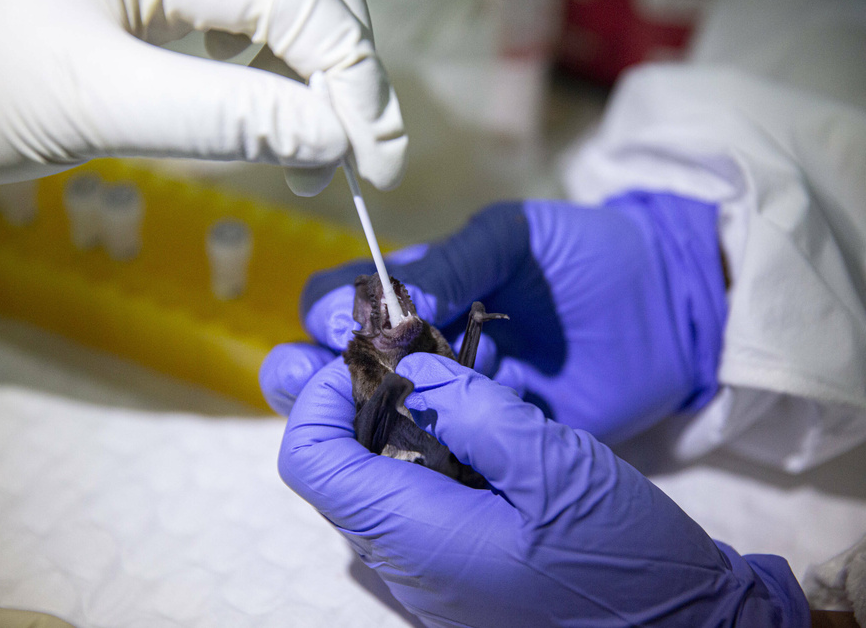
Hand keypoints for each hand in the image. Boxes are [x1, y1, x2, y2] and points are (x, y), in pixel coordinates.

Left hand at [0, 0, 405, 192]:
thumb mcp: (93, 102)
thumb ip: (222, 116)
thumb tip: (330, 139)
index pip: (307, 4)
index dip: (357, 88)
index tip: (375, 172)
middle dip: (344, 76)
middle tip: (346, 164)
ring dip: (312, 68)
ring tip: (305, 145)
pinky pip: (238, 5)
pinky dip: (266, 56)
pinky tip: (257, 91)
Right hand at [266, 191, 727, 442]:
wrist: (668, 311)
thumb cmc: (585, 256)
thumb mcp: (512, 239)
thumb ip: (450, 265)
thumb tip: (384, 308)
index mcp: (417, 293)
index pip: (340, 300)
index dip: (328, 313)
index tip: (340, 327)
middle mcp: (418, 351)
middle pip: (335, 367)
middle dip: (306, 373)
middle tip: (309, 382)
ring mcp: (448, 403)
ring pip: (372, 420)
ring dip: (344, 421)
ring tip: (336, 421)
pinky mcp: (485, 447)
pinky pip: (431, 460)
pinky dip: (405, 463)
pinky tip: (395, 462)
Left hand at [278, 353, 808, 626]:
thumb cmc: (625, 558)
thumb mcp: (554, 466)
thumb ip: (473, 409)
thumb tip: (415, 372)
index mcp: (414, 537)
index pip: (309, 457)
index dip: (322, 394)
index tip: (374, 355)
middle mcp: (402, 565)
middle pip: (337, 467)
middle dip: (364, 400)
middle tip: (418, 357)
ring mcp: (426, 577)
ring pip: (375, 484)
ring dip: (400, 427)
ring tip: (456, 389)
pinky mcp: (453, 575)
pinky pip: (414, 506)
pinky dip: (428, 459)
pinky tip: (479, 435)